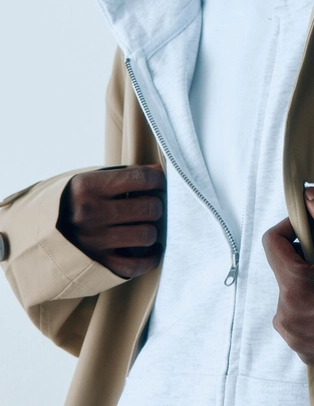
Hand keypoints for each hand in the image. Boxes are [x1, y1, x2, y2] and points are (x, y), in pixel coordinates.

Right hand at [57, 164, 165, 278]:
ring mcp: (95, 242)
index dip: (157, 179)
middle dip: (155, 205)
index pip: (141, 178)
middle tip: (151, 205)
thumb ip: (120, 175)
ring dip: (151, 230)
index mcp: (89, 187)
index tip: (159, 182)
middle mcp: (92, 214)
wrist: (31, 238)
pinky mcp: (98, 266)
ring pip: (147, 235)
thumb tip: (157, 171)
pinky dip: (150, 258)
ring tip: (144, 226)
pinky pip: (136, 266)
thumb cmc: (67, 204)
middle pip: (150, 208)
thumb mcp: (85, 180)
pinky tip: (152, 250)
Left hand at [263, 187, 313, 370]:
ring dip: (308, 283)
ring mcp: (297, 339)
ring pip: (290, 295)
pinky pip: (300, 319)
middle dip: (303, 257)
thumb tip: (309, 197)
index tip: (307, 225)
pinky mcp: (308, 354)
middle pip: (283, 270)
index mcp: (297, 287)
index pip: (272, 243)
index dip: (289, 226)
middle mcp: (289, 317)